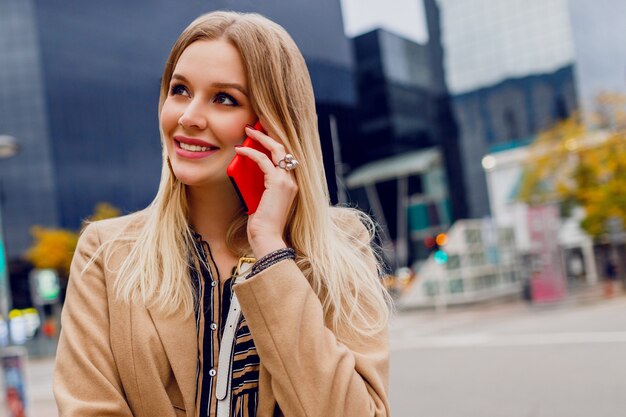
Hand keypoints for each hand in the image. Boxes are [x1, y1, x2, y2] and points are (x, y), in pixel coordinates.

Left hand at [234, 125, 298, 257]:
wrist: (267, 239)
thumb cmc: (262, 225)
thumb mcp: (260, 200)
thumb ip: (259, 185)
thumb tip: (247, 171)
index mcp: (291, 185)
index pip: (285, 157)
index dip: (274, 143)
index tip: (262, 133)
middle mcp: (292, 181)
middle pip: (284, 148)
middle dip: (269, 134)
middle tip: (255, 126)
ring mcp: (287, 181)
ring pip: (276, 150)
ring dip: (260, 138)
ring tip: (247, 131)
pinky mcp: (278, 183)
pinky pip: (263, 160)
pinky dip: (251, 153)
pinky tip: (240, 150)